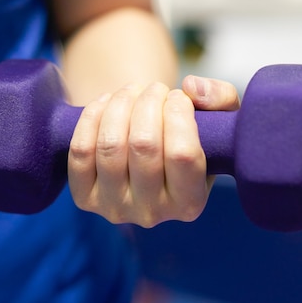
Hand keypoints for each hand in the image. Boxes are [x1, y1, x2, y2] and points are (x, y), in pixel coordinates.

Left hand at [68, 75, 238, 227]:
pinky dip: (92, 117)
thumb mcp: (218, 121)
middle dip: (148, 102)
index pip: (183, 154)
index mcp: (190, 204)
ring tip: (132, 91)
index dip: (178, 113)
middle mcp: (152, 214)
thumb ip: (221, 98)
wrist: (147, 154)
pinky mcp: (85, 198)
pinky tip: (107, 104)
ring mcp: (114, 208)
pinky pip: (80, 151)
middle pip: (144, 144)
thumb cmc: (186, 136)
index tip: (178, 97)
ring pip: (110, 145)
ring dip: (121, 104)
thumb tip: (192, 88)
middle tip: (155, 89)